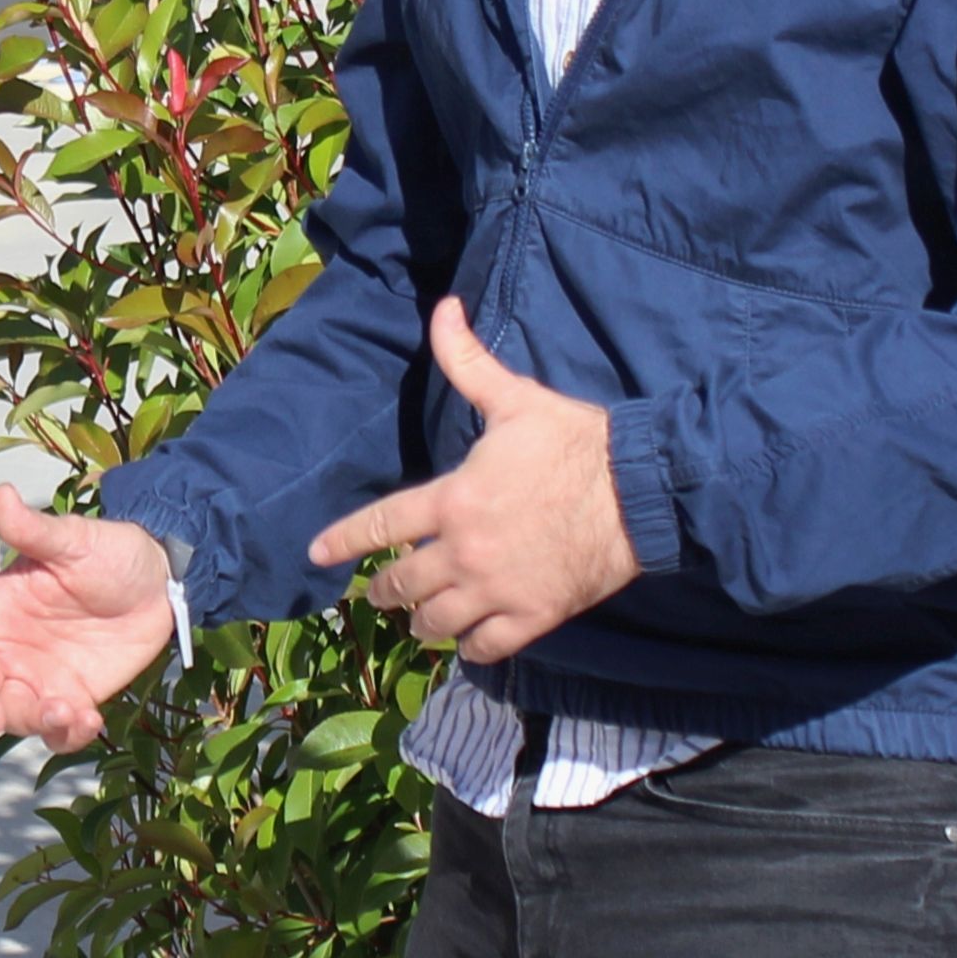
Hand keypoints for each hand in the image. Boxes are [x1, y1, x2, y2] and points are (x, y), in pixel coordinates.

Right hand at [0, 486, 178, 751]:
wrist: (161, 582)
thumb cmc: (110, 552)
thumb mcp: (73, 540)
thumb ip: (34, 530)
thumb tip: (2, 494)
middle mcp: (9, 647)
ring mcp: (39, 677)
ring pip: (14, 715)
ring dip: (32, 721)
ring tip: (69, 712)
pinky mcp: (72, 699)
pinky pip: (56, 732)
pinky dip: (65, 735)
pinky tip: (89, 721)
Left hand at [305, 297, 639, 661]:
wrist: (639, 491)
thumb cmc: (575, 442)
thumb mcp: (516, 398)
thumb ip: (468, 361)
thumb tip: (443, 308)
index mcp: (453, 499)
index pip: (379, 527)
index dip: (342, 542)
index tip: (318, 555)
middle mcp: (464, 551)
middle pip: (401, 586)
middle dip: (384, 590)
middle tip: (381, 590)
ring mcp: (497, 589)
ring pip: (435, 624)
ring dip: (423, 621)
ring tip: (423, 615)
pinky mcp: (532, 617)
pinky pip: (483, 649)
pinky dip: (470, 647)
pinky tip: (470, 638)